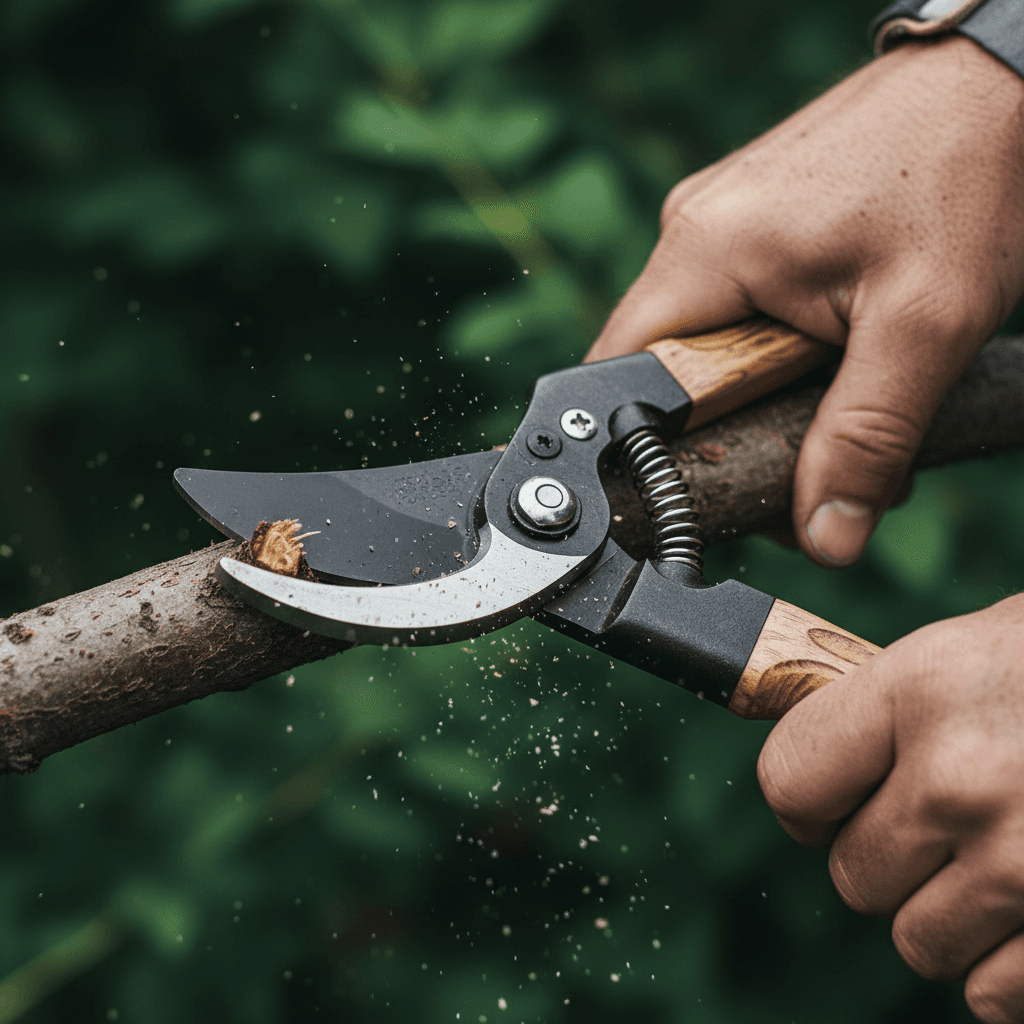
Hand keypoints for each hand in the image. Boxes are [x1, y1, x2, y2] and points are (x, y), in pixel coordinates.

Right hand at [586, 35, 1023, 566]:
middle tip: (802, 462)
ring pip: (704, 345)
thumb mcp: (923, 326)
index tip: (706, 488)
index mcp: (703, 253)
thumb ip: (865, 440)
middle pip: (662, 372)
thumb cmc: (965, 173)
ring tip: (837, 401)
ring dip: (758, 394)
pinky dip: (771, 351)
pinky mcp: (748, 221)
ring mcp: (717, 222)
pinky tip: (832, 356)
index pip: (615, 378)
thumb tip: (826, 541)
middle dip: (725, 433)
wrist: (999, 82)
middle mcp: (691, 231)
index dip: (645, 450)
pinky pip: (732, 309)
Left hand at [758, 594, 1023, 1022]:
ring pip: (918, 942)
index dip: (807, 801)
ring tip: (1003, 858)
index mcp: (921, 688)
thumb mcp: (976, 649)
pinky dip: (1010, 967)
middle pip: (852, 875)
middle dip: (887, 858)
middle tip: (943, 824)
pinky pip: (994, 996)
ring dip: (950, 914)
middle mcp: (962, 778)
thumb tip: (817, 767)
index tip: (834, 802)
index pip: (789, 780)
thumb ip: (892, 708)